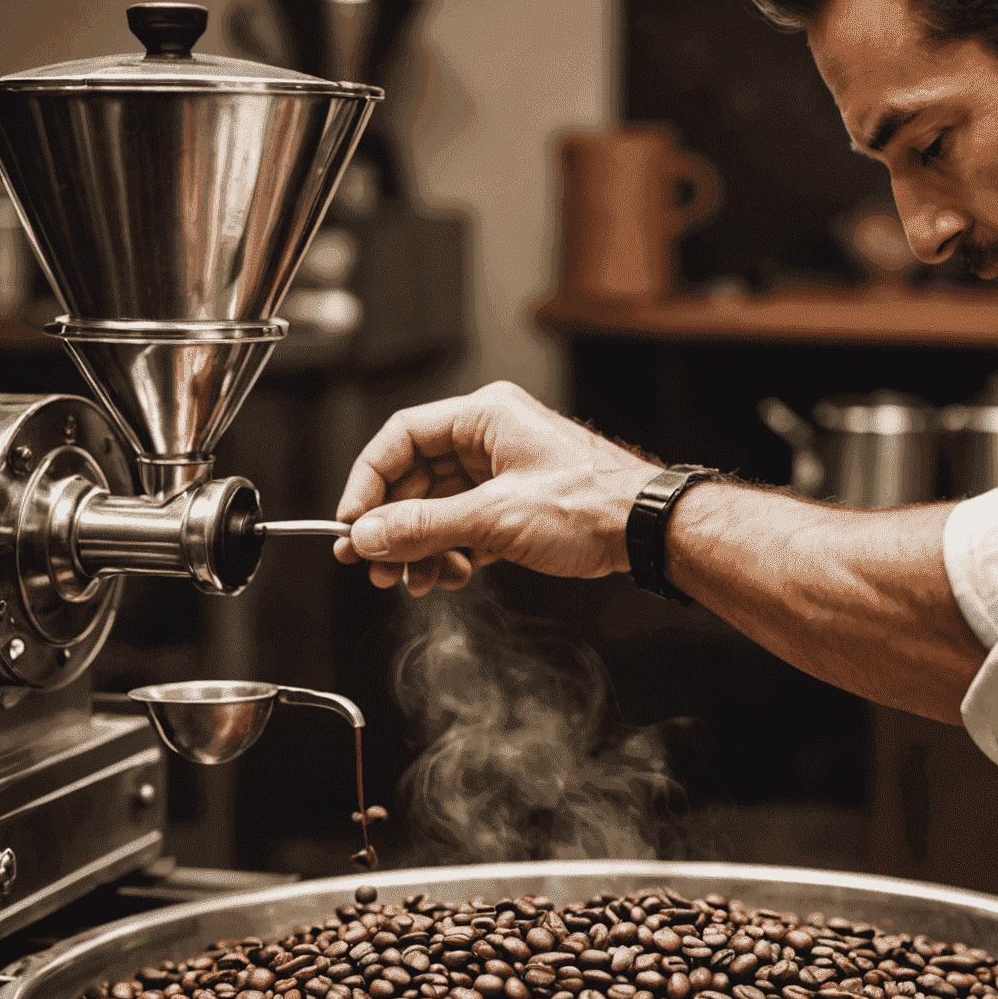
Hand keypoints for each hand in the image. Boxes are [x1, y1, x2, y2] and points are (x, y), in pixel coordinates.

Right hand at [334, 381, 656, 595]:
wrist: (645, 530)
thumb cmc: (592, 504)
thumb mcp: (494, 517)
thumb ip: (423, 526)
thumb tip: (370, 534)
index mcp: (484, 418)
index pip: (401, 439)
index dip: (369, 482)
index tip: (353, 522)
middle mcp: (489, 439)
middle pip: (416, 479)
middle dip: (394, 527)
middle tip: (375, 565)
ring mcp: (502, 473)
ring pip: (438, 509)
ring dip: (421, 548)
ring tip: (414, 580)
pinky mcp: (514, 506)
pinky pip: (464, 527)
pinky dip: (451, 553)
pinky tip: (450, 576)